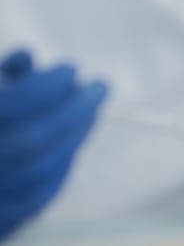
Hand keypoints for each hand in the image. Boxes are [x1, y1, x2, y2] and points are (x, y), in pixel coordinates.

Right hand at [0, 50, 107, 238]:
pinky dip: (59, 170)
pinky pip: (34, 201)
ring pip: (38, 172)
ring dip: (74, 137)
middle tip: (99, 86)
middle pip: (31, 141)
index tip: (70, 68)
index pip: (9, 108)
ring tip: (91, 112)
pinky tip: (71, 148)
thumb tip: (27, 58)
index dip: (44, 86)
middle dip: (73, 110)